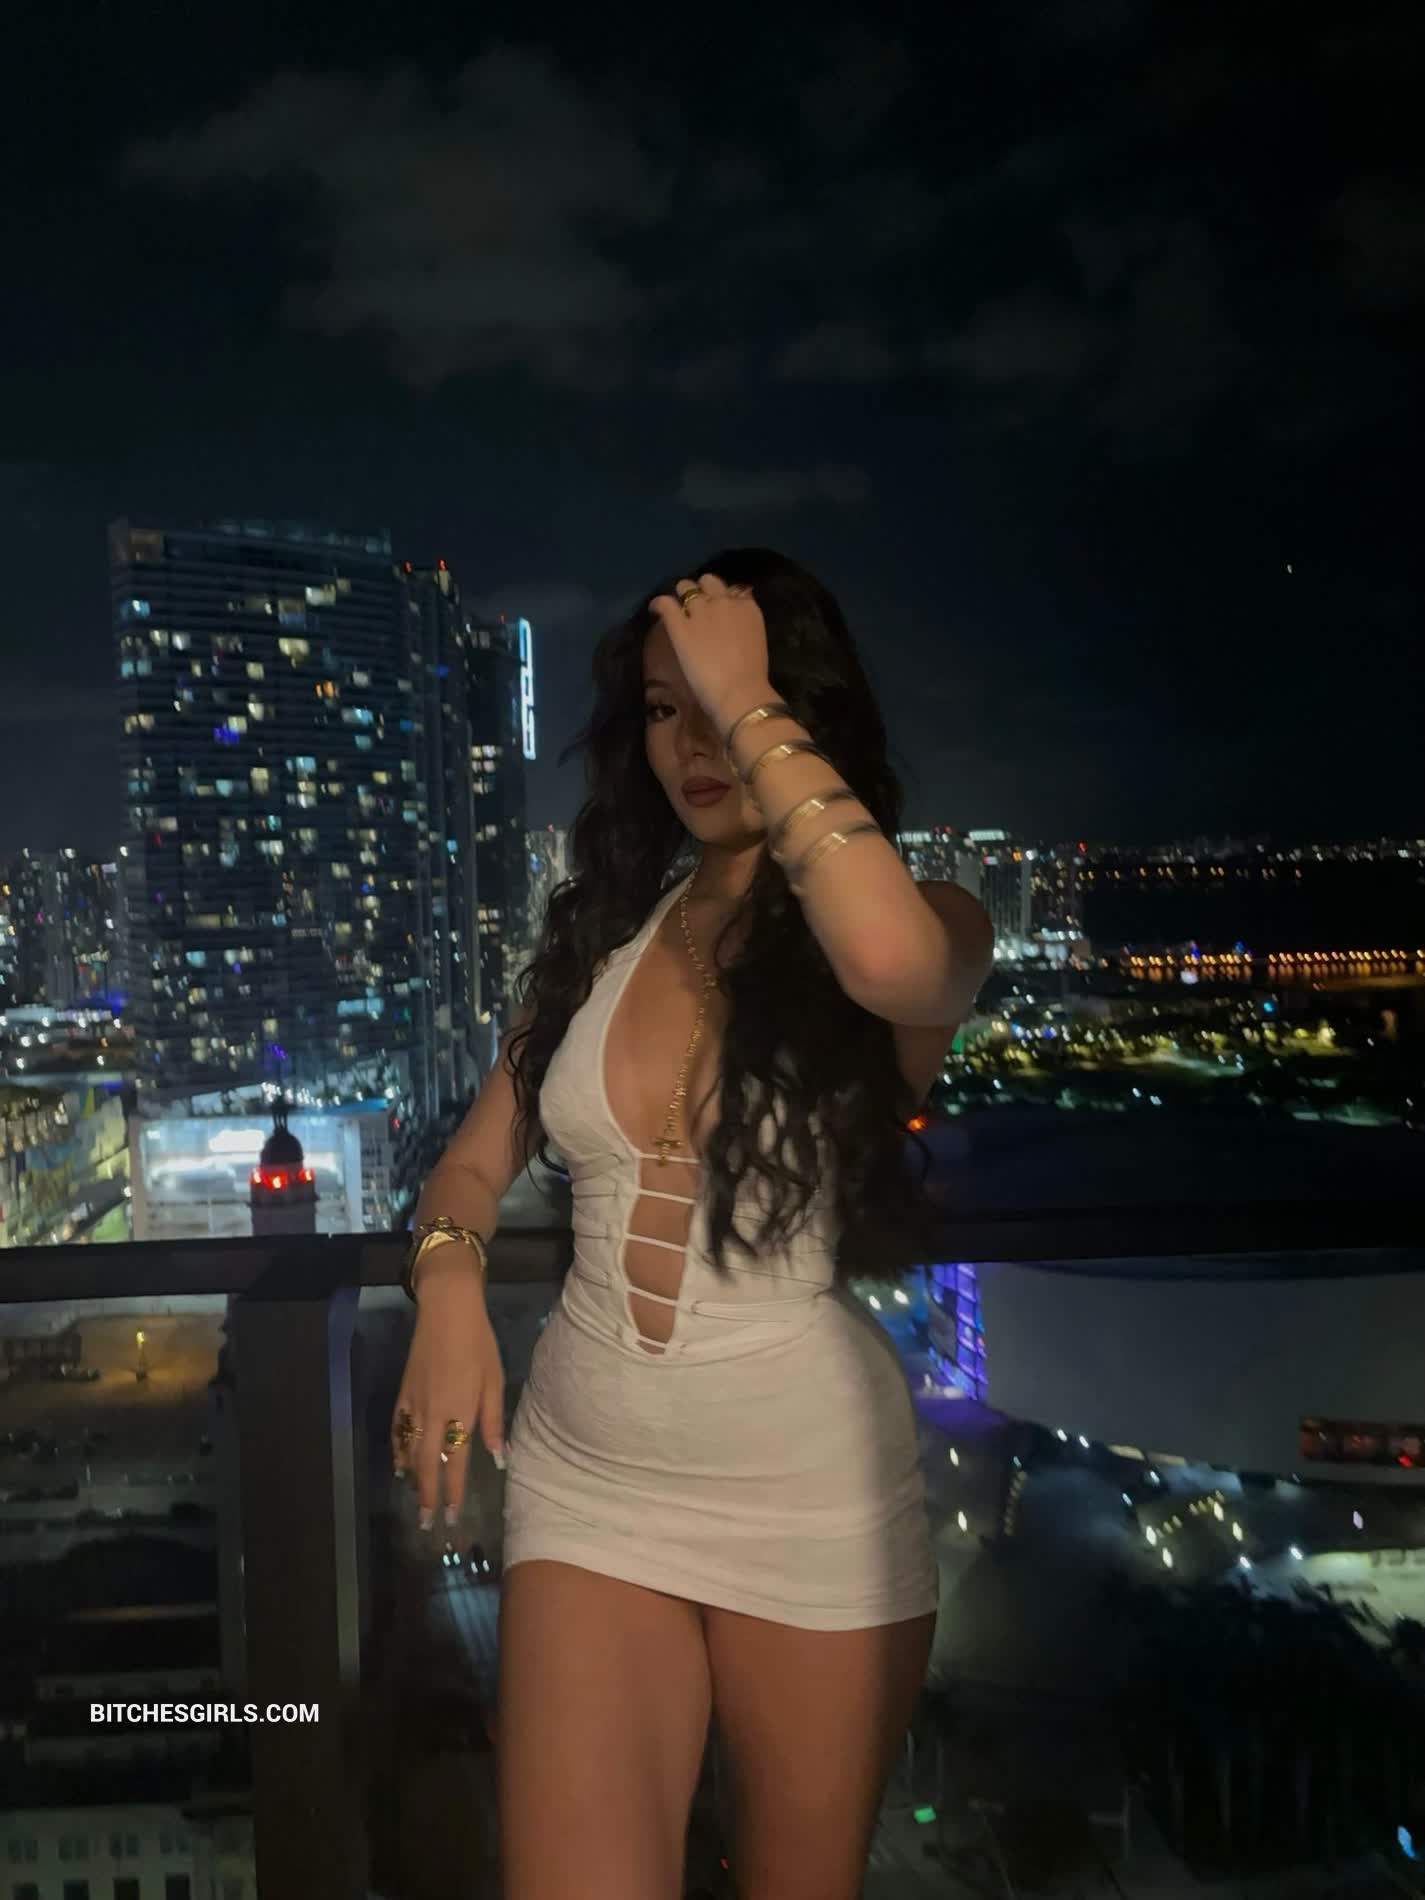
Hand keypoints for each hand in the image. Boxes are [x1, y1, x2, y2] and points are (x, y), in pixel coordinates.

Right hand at [391, 1259, 505, 1538]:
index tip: (453, 1516)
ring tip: (418, 1500)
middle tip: (426, 1523)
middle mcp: (433, 1415)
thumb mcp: (494, 1381)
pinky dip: (397, 1451)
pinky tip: (400, 1465)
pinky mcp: (402, 1394)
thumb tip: (499, 1457)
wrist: (446, 1312)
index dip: (453, 1491)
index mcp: (460, 1412)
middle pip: (426, 1464)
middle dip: (427, 1496)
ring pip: (409, 1451)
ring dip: (413, 1479)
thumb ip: (494, 1421)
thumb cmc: (478, 1344)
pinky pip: (397, 1431)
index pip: (455, 1462)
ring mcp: (414, 1405)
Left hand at [647, 571, 773, 738]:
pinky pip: (665, 603)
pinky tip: (655, 610)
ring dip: (681, 596)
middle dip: (701, 591)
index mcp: (747, 608)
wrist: (739, 692)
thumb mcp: (755, 641)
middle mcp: (724, 602)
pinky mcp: (680, 625)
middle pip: (708, 581)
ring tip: (677, 608)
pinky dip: (659, 604)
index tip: (717, 609)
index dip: (722, 598)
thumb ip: (743, 628)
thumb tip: (733, 629)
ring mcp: (701, 611)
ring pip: (686, 587)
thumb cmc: (751, 677)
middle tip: (695, 607)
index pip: (732, 590)